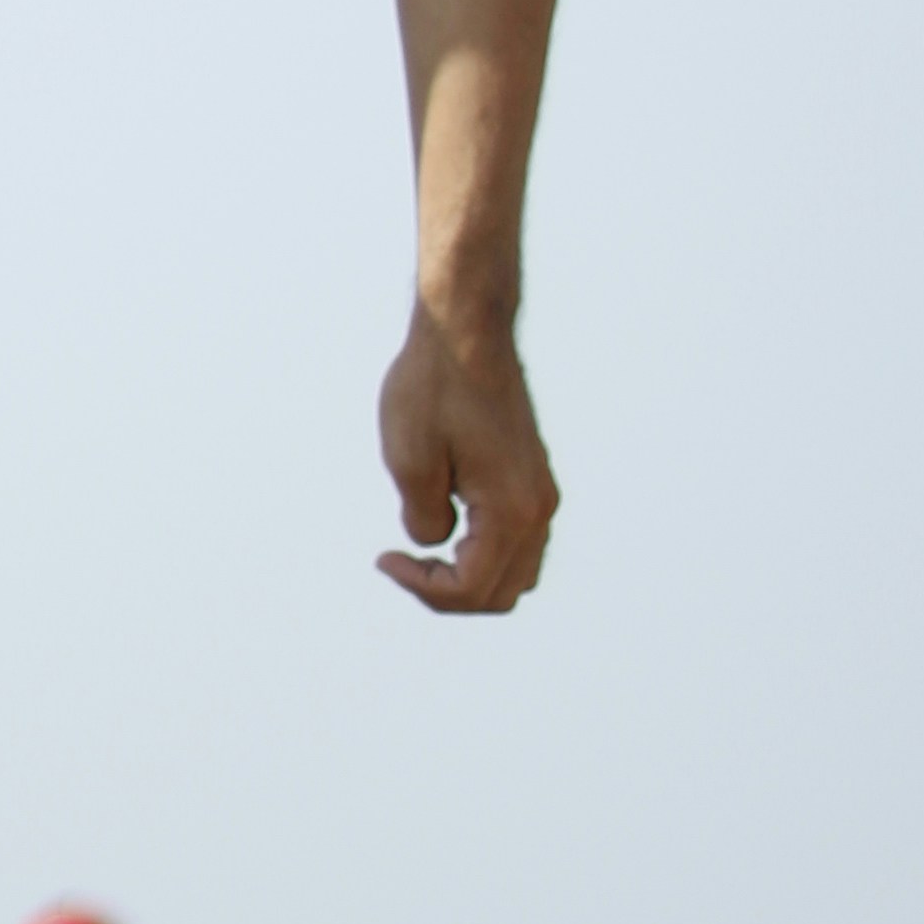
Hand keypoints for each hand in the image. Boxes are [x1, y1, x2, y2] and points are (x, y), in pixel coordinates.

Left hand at [376, 301, 558, 613]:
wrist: (467, 331)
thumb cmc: (434, 387)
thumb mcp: (410, 461)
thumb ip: (423, 519)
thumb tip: (435, 541)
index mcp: (512, 510)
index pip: (472, 589)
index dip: (422, 588)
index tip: (384, 557)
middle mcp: (538, 508)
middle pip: (502, 592)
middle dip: (448, 591)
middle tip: (400, 562)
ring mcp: (540, 492)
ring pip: (516, 570)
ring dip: (470, 575)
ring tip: (421, 550)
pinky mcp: (531, 476)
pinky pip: (517, 540)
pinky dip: (483, 550)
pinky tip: (443, 520)